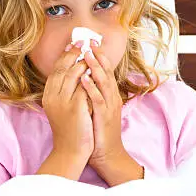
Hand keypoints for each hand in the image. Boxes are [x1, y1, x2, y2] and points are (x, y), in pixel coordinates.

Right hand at [42, 41, 93, 159]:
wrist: (70, 151)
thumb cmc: (69, 130)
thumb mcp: (62, 108)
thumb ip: (65, 91)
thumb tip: (76, 72)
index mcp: (48, 96)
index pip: (56, 70)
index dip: (66, 55)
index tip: (75, 43)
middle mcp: (52, 97)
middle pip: (63, 68)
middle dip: (74, 52)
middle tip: (85, 41)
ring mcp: (63, 102)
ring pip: (72, 74)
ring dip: (83, 61)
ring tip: (92, 51)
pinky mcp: (76, 108)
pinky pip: (84, 87)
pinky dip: (90, 77)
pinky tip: (98, 69)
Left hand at [79, 40, 125, 166]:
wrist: (107, 154)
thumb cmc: (98, 131)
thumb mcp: (96, 108)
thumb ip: (92, 93)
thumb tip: (83, 78)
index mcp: (109, 95)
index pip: (105, 70)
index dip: (99, 56)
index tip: (90, 42)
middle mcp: (112, 98)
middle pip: (107, 72)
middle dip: (99, 56)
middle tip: (90, 41)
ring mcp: (110, 107)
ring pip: (104, 83)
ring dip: (96, 67)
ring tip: (87, 54)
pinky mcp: (104, 117)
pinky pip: (98, 100)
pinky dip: (91, 88)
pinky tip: (84, 79)